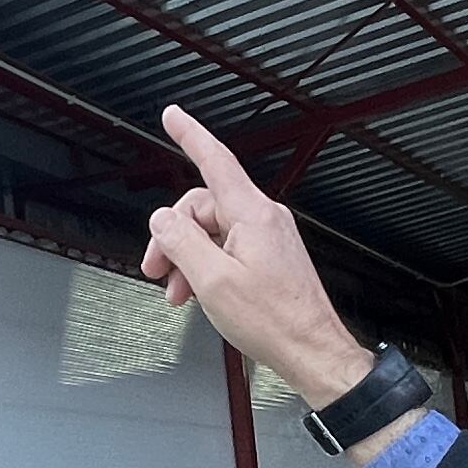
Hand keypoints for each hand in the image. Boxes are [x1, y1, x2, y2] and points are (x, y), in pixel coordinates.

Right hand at [141, 106, 376, 402]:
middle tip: (156, 267)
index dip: (190, 135)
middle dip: (173, 235)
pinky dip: (208, 265)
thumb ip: (182, 242)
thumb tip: (163, 219)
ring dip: (188, 257)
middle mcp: (265, 219)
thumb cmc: (275, 321)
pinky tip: (199, 292)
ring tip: (178, 291)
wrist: (311, 351)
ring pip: (213, 231)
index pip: (215, 160)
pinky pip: (229, 247)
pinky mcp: (271, 256)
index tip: (173, 116)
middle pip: (203, 207)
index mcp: (253, 215)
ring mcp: (269, 238)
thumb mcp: (213, 281)